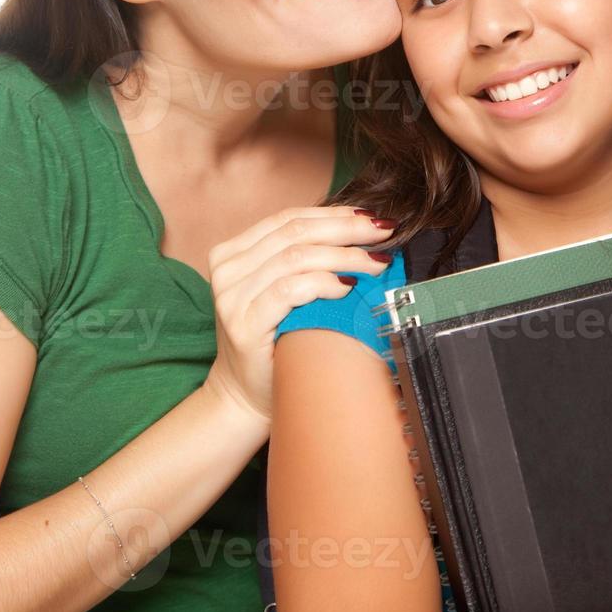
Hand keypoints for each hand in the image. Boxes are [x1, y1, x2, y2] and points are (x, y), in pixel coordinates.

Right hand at [202, 205, 394, 422]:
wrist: (245, 396)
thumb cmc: (273, 341)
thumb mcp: (280, 290)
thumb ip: (302, 260)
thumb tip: (362, 230)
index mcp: (233, 252)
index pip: (289, 218)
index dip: (333, 214)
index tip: (371, 217)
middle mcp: (227, 269)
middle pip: (296, 232)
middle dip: (346, 229)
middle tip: (384, 231)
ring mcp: (232, 296)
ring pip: (296, 258)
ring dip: (344, 256)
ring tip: (376, 262)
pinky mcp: (244, 324)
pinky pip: (290, 291)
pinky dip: (323, 283)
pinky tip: (349, 286)